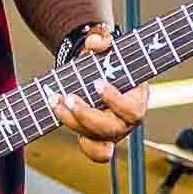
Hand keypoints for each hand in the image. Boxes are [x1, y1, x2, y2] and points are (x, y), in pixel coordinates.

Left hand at [51, 28, 149, 163]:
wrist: (95, 72)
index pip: (133, 110)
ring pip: (98, 140)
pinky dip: (84, 145)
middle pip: (112, 130)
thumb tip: (94, 43)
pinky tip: (63, 118)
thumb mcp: (103, 45)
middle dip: (86, 115)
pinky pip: (97, 153)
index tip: (97, 83)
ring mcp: (114, 133)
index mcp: (138, 98)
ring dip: (73, 123)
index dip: (114, 100)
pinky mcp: (101, 139)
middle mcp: (128, 121)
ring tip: (54, 101)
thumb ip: (101, 40)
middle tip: (68, 96)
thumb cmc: (105, 60)